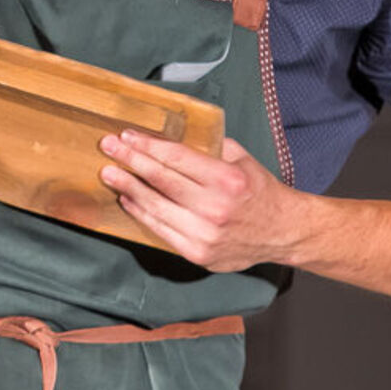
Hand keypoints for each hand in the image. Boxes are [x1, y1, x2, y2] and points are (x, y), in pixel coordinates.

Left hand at [98, 130, 308, 272]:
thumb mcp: (241, 160)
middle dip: (130, 161)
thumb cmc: (260, 192)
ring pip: (155, 206)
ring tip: (108, 173)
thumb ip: (210, 148)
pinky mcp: (197, 253)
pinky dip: (141, 213)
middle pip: (160, 180)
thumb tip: (173, 137)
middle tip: (108, 147)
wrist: (282, 233)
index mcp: (226, 180)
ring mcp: (204, 234)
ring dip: (128, 187)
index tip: (127, 136)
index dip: (148, 146)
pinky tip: (128, 198)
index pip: (176, 158)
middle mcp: (214, 208)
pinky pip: (160, 230)